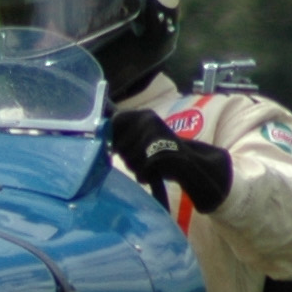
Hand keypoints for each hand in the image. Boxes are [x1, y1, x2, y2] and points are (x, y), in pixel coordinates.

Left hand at [111, 109, 233, 210]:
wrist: (194, 165)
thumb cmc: (162, 152)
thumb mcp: (142, 138)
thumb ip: (121, 136)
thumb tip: (97, 136)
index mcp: (144, 115)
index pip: (114, 122)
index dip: (113, 138)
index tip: (119, 147)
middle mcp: (149, 121)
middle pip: (119, 145)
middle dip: (127, 157)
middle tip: (145, 159)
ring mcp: (157, 135)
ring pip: (129, 159)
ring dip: (136, 168)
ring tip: (151, 165)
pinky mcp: (162, 152)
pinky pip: (141, 170)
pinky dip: (146, 176)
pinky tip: (155, 173)